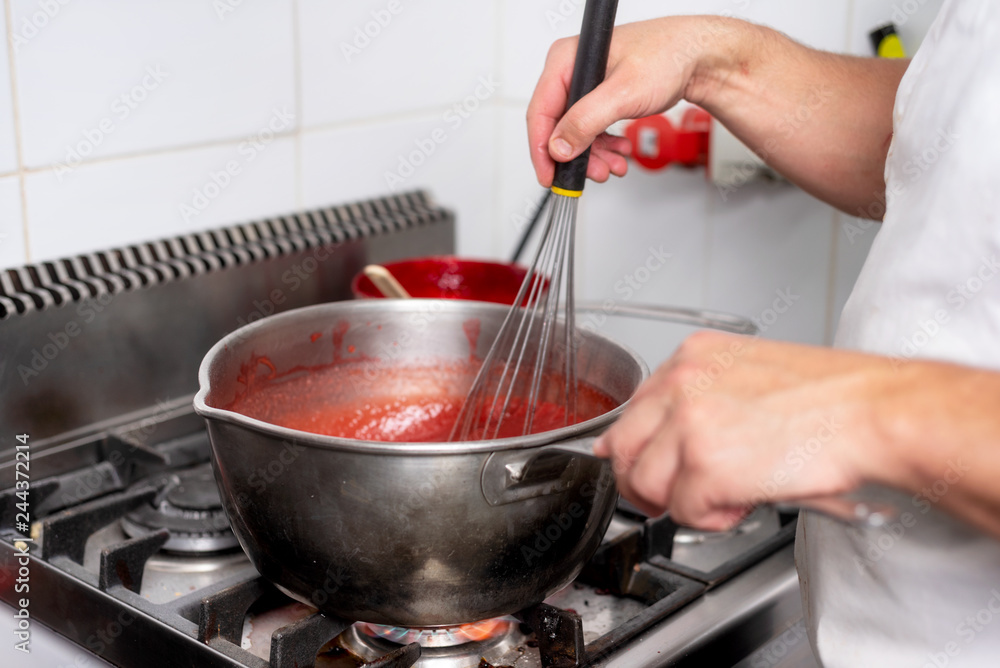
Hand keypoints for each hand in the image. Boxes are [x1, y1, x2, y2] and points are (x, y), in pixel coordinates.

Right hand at [526, 16, 743, 186]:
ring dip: (594, 155)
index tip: (548, 176)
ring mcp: (586, 85)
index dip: (542, 149)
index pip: (540, 111)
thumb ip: (586, 121)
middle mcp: (572, 71)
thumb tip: (558, 147)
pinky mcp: (600, 97)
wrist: (697, 56)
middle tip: (595, 174)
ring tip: (615, 166)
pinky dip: (604, 146)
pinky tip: (620, 152)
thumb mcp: (622, 93)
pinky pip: (592, 129)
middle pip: (558, 126)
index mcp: (566, 59)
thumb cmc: (667, 56)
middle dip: (577, 156)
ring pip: (576, 132)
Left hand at [592, 331, 895, 529]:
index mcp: (692, 357)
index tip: (653, 469)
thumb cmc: (831, 400)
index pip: (631, 412)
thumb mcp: (749, 377)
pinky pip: (682, 512)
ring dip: (682, 502)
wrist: (874, 413)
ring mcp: (689, 422)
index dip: (640, 452)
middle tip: (678, 496)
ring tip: (726, 495)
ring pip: (644, 485)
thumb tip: (652, 438)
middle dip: (644, 484)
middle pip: (621, 449)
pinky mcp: (705, 464)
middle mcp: (682, 383)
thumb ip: (695, 400)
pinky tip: (745, 499)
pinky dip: (711, 519)